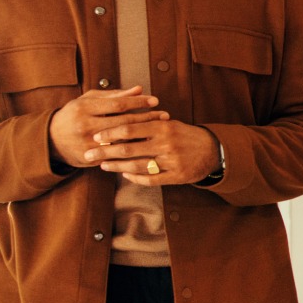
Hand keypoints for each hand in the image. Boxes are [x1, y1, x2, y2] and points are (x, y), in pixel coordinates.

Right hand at [49, 87, 165, 168]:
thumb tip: (139, 89)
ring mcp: (88, 145)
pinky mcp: (91, 159)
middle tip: (165, 115)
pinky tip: (149, 146)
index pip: (117, 104)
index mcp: (83, 108)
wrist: (52, 140)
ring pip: (122, 140)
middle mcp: (85, 127)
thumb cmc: (75, 115)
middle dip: (146, 118)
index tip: (155, 100)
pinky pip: (116, 155)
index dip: (137, 102)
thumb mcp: (89, 100)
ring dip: (144, 135)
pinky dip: (134, 150)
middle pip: (123, 123)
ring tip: (162, 130)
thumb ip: (114, 95)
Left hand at [84, 119, 221, 185]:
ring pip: (137, 166)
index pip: (130, 129)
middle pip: (128, 149)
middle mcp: (166, 144)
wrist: (213, 150)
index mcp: (163, 127)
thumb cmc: (185, 135)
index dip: (110, 133)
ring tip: (103, 165)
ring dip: (116, 166)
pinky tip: (124, 175)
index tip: (95, 136)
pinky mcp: (177, 176)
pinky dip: (135, 178)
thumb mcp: (169, 123)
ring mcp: (171, 161)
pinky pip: (151, 179)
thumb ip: (147, 123)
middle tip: (89, 153)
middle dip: (105, 151)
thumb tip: (118, 123)